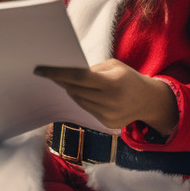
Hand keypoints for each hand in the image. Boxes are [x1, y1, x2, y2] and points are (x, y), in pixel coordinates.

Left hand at [34, 59, 178, 135]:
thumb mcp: (114, 66)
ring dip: (69, 91)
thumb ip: (92, 70)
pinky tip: (78, 93)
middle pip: (75, 90)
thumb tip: (67, 73)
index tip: (40, 70)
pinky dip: (80, 100)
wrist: (149, 101)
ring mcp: (108, 115)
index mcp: (112, 83)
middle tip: (48, 73)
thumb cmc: (128, 78)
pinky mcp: (106, 124)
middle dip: (61, 81)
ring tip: (62, 81)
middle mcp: (110, 101)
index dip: (57, 73)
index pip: (78, 78)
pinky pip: (86, 109)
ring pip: (78, 101)